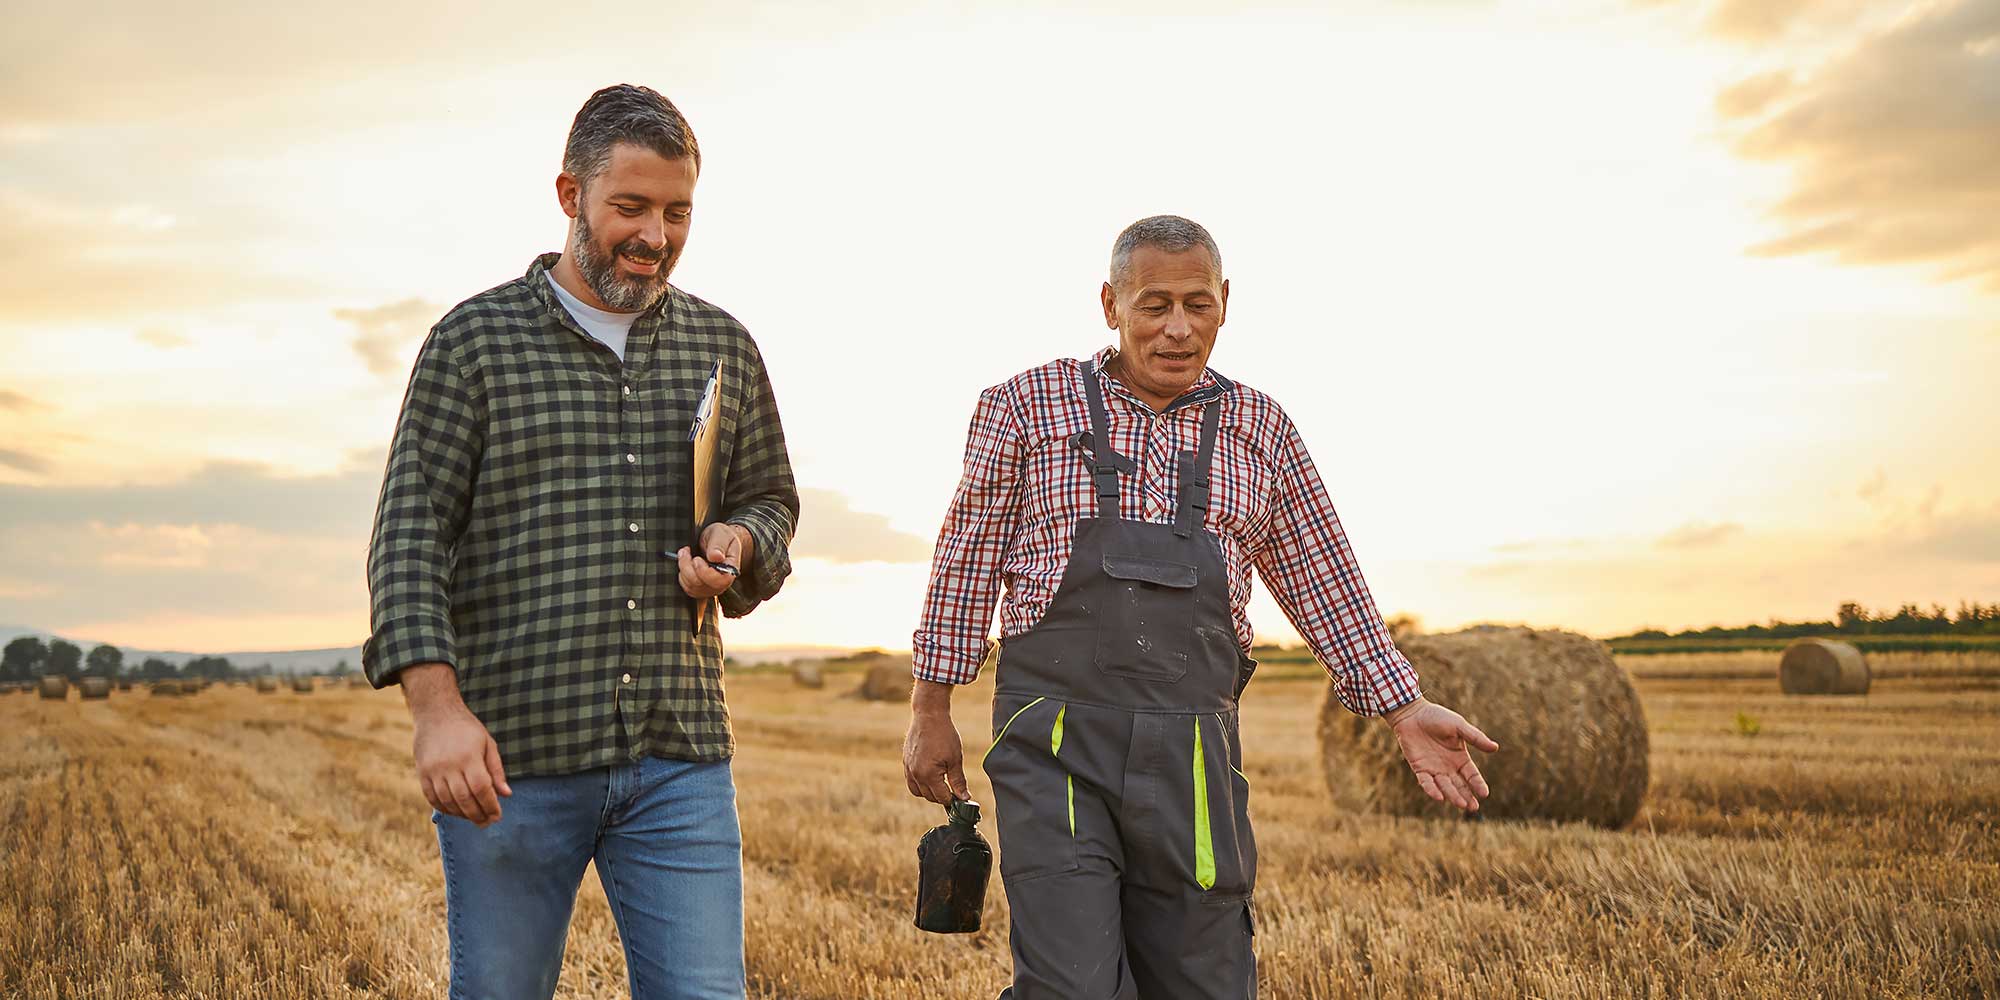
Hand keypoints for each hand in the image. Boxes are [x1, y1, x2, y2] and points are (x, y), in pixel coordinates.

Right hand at [403, 664, 511, 826]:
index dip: (490, 805)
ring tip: (473, 818)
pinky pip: (432, 798)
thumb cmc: (467, 729)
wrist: (435, 713)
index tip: (497, 815)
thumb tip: (506, 794)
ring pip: (447, 801)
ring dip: (461, 814)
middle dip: (477, 814)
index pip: (481, 788)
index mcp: (469, 757)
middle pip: (464, 798)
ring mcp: (433, 770)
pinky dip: (444, 808)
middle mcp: (449, 765)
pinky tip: (455, 811)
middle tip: (486, 822)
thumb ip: (496, 770)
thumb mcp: (487, 744)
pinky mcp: (422, 773)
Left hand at [678, 522, 751, 599]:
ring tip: (685, 553)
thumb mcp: (721, 534)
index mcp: (731, 569)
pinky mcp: (701, 589)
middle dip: (688, 567)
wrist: (718, 541)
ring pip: (692, 587)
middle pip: (702, 584)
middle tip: (686, 551)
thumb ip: (718, 545)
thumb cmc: (721, 537)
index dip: (705, 572)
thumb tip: (716, 556)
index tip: (696, 559)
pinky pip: (688, 588)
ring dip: (684, 569)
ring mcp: (711, 587)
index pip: (720, 580)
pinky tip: (686, 564)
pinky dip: (682, 575)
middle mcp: (722, 582)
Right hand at [903, 681, 968, 804]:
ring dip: (930, 792)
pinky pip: (911, 781)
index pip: (941, 798)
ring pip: (918, 791)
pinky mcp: (905, 762)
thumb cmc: (944, 735)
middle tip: (954, 789)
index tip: (961, 796)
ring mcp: (908, 769)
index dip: (953, 799)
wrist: (929, 715)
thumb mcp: (955, 759)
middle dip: (942, 796)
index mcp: (928, 775)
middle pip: (929, 797)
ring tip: (942, 783)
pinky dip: (920, 783)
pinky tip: (931, 776)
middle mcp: (915, 774)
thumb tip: (964, 797)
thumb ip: (958, 781)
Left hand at [1388, 698, 1498, 811]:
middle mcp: (1448, 767)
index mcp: (1460, 758)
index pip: (1472, 775)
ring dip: (1452, 796)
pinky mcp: (1419, 768)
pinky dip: (1431, 790)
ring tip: (1461, 804)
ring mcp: (1433, 769)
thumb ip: (1475, 737)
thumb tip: (1495, 748)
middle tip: (1474, 808)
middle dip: (1467, 797)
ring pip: (1445, 786)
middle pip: (1460, 785)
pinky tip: (1439, 797)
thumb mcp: (1459, 726)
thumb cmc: (1437, 717)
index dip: (1478, 784)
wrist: (1412, 713)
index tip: (1484, 794)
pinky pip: (1426, 782)